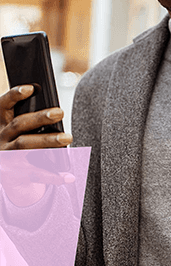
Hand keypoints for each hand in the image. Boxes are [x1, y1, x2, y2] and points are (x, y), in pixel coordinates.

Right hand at [0, 85, 73, 205]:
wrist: (8, 172)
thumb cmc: (21, 142)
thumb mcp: (19, 129)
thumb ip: (31, 120)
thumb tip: (55, 111)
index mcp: (0, 122)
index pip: (3, 105)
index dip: (14, 95)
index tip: (30, 88)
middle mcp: (0, 137)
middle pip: (19, 124)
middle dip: (39, 117)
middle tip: (60, 112)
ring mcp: (6, 156)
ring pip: (26, 145)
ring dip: (48, 140)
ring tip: (68, 137)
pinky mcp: (13, 174)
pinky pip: (35, 174)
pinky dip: (53, 176)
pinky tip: (69, 176)